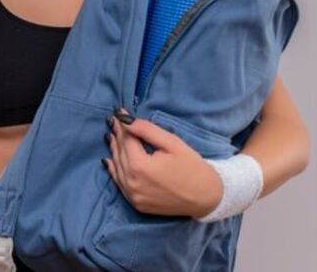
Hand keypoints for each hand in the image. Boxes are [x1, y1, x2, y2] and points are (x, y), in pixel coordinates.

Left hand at [103, 108, 222, 217]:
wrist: (206, 198)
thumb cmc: (192, 167)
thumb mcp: (172, 143)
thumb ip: (146, 130)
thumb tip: (125, 120)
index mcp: (140, 166)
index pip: (126, 140)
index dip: (122, 125)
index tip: (118, 113)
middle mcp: (132, 182)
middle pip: (119, 153)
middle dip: (117, 136)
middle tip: (113, 122)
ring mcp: (133, 195)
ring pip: (117, 168)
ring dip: (114, 151)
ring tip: (112, 136)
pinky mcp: (136, 204)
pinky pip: (120, 183)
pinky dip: (114, 170)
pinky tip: (110, 160)